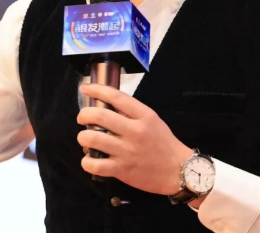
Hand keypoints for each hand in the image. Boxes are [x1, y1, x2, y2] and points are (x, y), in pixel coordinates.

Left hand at [77, 83, 192, 194]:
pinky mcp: (122, 170)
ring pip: (92, 140)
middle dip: (83, 114)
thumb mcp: (152, 120)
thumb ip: (131, 112)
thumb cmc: (163, 143)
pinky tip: (90, 159)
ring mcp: (127, 152)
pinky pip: (95, 165)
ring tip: (85, 138)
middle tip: (82, 117)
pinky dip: (87, 161)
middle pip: (100, 116)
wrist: (178, 170)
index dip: (97, 90)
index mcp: (143, 116)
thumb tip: (106, 105)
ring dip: (82, 137)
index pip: (116, 97)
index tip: (85, 87)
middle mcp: (134, 132)